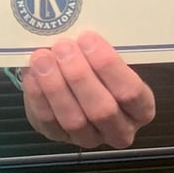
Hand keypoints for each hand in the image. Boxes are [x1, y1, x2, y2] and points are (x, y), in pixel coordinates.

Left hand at [20, 31, 155, 150]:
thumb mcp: (109, 59)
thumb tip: (78, 33)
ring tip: (42, 58)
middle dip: (79, 76)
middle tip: (63, 47)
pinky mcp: (59, 137)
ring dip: (56, 86)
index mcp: (141, 109)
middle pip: (102, 109)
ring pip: (74, 119)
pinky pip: (48, 121)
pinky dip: (38, 95)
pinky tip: (32, 72)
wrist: (75, 82)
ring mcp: (89, 138)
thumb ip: (101, 53)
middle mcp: (119, 130)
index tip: (88, 39)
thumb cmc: (99, 66)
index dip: (109, 66)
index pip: (131, 92)